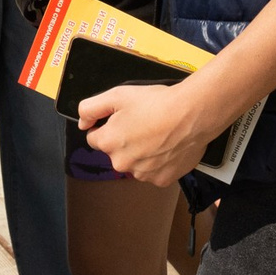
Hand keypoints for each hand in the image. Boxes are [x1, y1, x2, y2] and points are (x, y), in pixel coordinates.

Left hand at [79, 81, 219, 187]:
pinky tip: (167, 146)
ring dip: (141, 152)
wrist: (193, 114)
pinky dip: (159, 162)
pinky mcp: (162, 179)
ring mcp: (143, 174)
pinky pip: (154, 171)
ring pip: (135, 163)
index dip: (106, 125)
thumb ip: (91, 108)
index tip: (121, 119)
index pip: (94, 138)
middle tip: (143, 123)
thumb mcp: (117, 95)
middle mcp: (122, 163)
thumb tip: (83, 122)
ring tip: (158, 133)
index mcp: (108, 143)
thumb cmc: (158, 103)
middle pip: (115, 152)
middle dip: (124, 140)